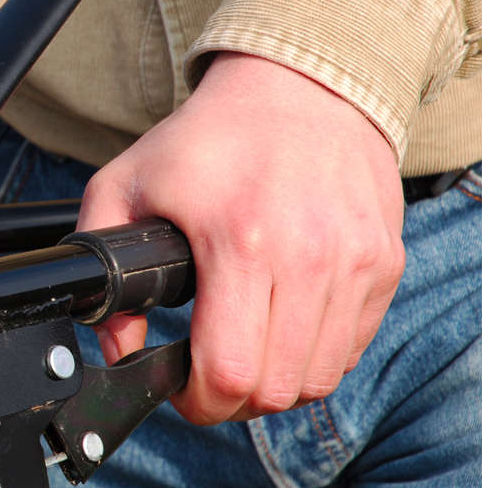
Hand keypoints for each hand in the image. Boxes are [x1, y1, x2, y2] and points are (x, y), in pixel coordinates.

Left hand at [78, 52, 404, 423]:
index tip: (179, 388)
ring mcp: (355, 261)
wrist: (298, 86)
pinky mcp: (384, 262)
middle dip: (231, 401)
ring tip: (243, 355)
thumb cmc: (207, 139)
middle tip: (206, 378)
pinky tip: (281, 328)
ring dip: (275, 385)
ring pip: (318, 379)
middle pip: (276, 389)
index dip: (197, 401)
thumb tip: (116, 345)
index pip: (229, 371)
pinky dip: (314, 356)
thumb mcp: (125, 186)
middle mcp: (308, 255)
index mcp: (239, 241)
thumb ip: (102, 265)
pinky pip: (351, 348)